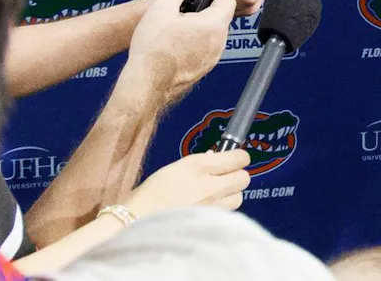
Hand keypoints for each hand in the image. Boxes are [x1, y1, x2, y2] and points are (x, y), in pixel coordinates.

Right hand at [121, 0, 235, 107]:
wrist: (146, 84)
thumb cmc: (153, 51)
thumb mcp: (160, 8)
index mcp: (214, 25)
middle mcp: (219, 43)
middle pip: (219, 17)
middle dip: (204, 9)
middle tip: (183, 9)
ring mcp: (212, 58)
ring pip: (211, 34)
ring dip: (198, 27)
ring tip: (175, 28)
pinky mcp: (202, 70)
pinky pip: (204, 49)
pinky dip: (194, 43)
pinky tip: (173, 44)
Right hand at [125, 148, 250, 216]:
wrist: (136, 220)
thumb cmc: (152, 191)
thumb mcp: (176, 168)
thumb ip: (200, 162)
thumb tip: (217, 157)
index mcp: (199, 166)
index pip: (239, 158)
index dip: (238, 158)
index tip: (233, 160)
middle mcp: (210, 185)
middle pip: (244, 178)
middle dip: (236, 176)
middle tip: (223, 178)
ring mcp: (212, 206)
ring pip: (238, 197)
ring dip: (231, 195)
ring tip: (216, 196)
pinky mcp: (209, 223)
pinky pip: (227, 213)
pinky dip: (222, 210)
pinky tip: (208, 209)